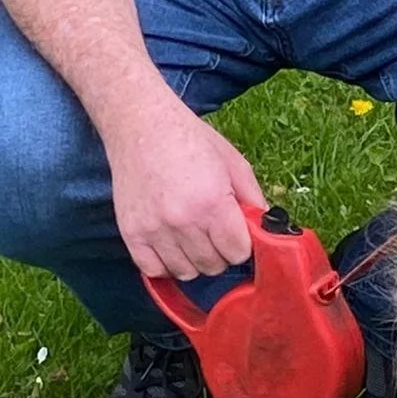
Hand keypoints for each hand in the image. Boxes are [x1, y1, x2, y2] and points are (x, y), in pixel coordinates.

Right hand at [105, 91, 267, 281]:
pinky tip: (173, 245)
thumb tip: (264, 227)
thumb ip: (252, 196)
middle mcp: (183, 221)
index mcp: (212, 202)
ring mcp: (154, 230)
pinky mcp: (131, 234)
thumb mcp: (232, 161)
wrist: (142, 125)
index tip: (238, 235)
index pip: (238, 252)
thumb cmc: (189, 139)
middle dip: (221, 253)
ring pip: (186, 272)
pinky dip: (166, 264)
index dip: (243, 245)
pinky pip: (154, 271)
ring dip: (195, 260)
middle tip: (216, 233)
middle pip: (213, 266)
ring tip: (194, 237)